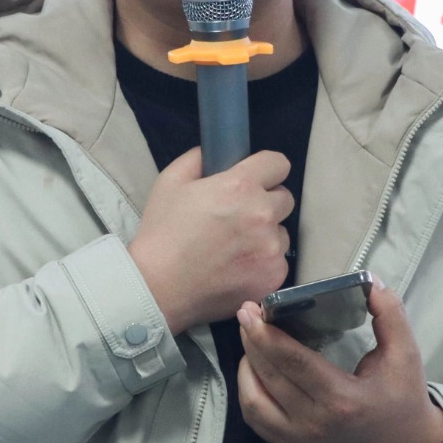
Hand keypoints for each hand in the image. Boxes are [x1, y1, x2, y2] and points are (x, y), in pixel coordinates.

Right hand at [127, 147, 294, 333]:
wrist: (157, 288)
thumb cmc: (161, 233)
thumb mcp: (170, 182)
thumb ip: (198, 159)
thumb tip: (216, 154)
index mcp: (240, 186)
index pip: (278, 164)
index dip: (266, 169)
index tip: (255, 179)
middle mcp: (262, 215)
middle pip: (285, 199)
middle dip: (266, 202)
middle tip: (240, 216)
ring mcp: (271, 249)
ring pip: (282, 233)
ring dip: (266, 235)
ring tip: (236, 247)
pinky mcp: (273, 277)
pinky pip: (278, 262)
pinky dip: (263, 264)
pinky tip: (238, 269)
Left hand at [237, 281, 442, 442]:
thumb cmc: (404, 398)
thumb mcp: (406, 354)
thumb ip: (390, 314)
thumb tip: (370, 282)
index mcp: (343, 398)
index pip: (294, 361)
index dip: (267, 334)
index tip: (252, 310)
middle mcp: (316, 423)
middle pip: (269, 376)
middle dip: (251, 341)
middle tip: (246, 315)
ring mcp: (300, 440)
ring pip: (253, 401)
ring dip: (245, 368)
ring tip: (251, 341)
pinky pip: (256, 420)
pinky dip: (248, 393)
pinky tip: (253, 371)